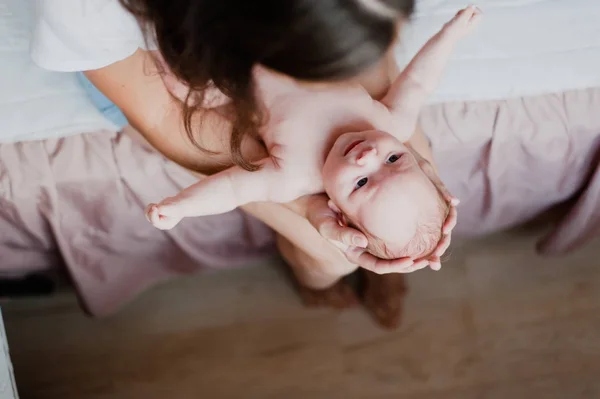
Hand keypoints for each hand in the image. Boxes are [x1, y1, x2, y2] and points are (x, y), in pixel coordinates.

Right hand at [305, 194, 428, 273]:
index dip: (396, 266)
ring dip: (419, 250)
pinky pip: (400, 229)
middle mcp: (368, 247)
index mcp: (357, 253)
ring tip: (437, 247)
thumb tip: (362, 243)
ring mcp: (375, 235)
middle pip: (395, 261)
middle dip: (414, 263)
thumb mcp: (326, 225)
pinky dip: (415, 230)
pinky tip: (429, 226)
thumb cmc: (319, 213)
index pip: (379, 266)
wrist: (318, 196)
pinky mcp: (381, 222)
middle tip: (432, 259)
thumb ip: (341, 235)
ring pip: (400, 247)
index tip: (412, 261)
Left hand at [410, 148, 459, 270]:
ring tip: (427, 263)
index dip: (449, 226)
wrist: (389, 154)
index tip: (446, 232)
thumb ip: (438, 185)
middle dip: (439, 247)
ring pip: (426, 237)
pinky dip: (413, 245)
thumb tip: (456, 203)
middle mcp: (428, 210)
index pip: (448, 218)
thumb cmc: (409, 158)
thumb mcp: (423, 168)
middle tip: (435, 260)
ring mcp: (417, 215)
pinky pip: (408, 234)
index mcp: (436, 199)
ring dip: (429, 251)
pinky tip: (409, 257)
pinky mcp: (402, 218)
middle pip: (439, 233)